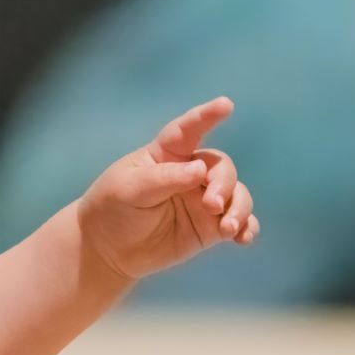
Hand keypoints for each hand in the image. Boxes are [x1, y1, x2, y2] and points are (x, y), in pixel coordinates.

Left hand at [76, 97, 259, 281]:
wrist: (108, 250)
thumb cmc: (112, 209)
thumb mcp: (130, 189)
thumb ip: (165, 178)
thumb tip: (201, 170)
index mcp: (167, 155)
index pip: (188, 130)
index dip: (206, 116)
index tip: (226, 104)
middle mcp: (191, 173)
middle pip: (221, 168)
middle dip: (223, 184)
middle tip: (212, 205)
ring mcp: (203, 200)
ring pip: (236, 194)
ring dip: (239, 208)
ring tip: (228, 229)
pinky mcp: (209, 228)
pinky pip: (238, 224)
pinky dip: (246, 228)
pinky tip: (243, 238)